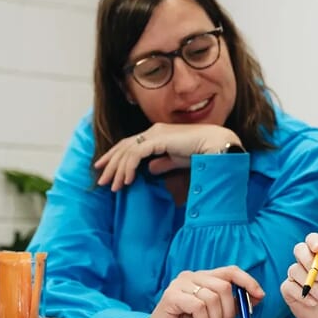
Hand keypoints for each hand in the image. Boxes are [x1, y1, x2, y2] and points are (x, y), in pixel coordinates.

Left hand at [94, 123, 240, 190]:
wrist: (215, 145)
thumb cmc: (201, 152)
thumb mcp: (176, 160)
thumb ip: (162, 163)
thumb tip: (149, 169)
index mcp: (157, 134)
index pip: (130, 144)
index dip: (116, 156)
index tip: (105, 169)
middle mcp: (153, 131)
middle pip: (124, 147)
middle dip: (111, 164)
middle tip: (101, 180)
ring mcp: (155, 134)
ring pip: (127, 152)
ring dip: (118, 170)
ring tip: (112, 186)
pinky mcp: (158, 140)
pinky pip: (136, 155)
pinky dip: (129, 168)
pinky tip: (127, 181)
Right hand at [123, 266, 264, 317]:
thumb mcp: (216, 316)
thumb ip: (233, 304)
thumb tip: (258, 296)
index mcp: (204, 277)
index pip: (231, 271)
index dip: (248, 281)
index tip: (260, 295)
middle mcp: (192, 276)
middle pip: (224, 286)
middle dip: (230, 312)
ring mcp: (181, 284)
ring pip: (212, 298)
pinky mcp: (172, 295)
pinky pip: (198, 306)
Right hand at [280, 232, 317, 317]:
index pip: (313, 241)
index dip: (313, 241)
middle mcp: (307, 265)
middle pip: (299, 250)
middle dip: (307, 259)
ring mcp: (297, 278)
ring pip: (293, 270)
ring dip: (309, 284)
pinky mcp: (289, 291)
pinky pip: (288, 286)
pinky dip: (301, 295)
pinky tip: (313, 302)